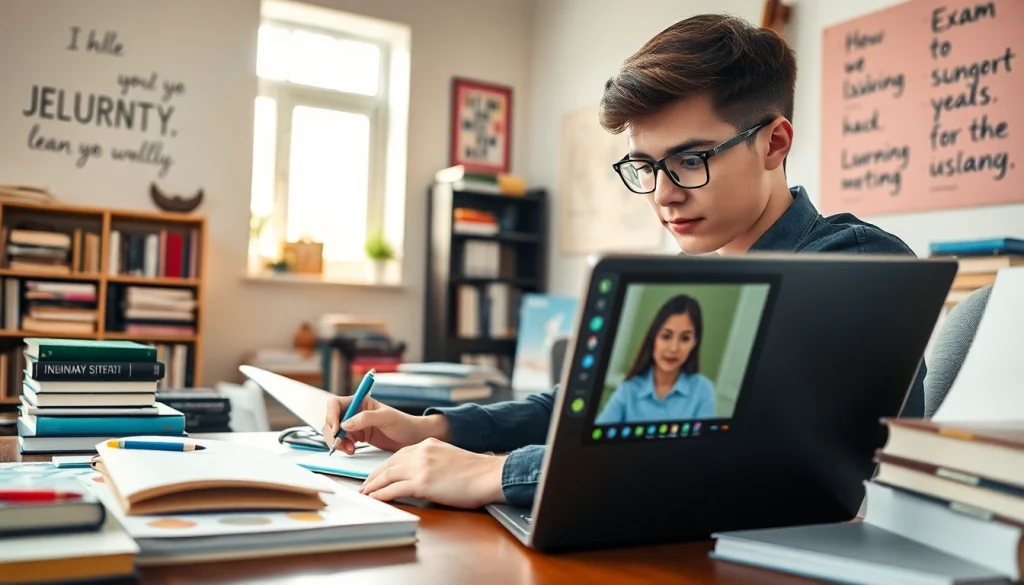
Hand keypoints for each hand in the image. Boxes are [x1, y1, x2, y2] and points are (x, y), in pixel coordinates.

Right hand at [322, 395, 449, 454]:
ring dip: (337, 442)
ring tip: (350, 450)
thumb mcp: (387, 418)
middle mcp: (355, 412)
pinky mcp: (357, 437)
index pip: (335, 404)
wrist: (414, 438)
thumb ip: (366, 418)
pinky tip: (352, 451)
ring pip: (334, 432)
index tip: (336, 430)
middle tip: (340, 444)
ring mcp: (355, 425)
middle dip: (332, 433)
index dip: (331, 416)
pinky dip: (343, 447)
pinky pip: (342, 441)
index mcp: (360, 402)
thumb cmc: (404, 424)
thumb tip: (345, 423)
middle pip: (331, 419)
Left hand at [359, 438, 506, 507]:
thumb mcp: (449, 458)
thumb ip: (432, 462)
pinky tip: (375, 498)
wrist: (488, 475)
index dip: (385, 466)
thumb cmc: (475, 472)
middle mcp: (420, 452)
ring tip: (364, 493)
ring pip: (387, 475)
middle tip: (365, 485)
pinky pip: (394, 489)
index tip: (377, 474)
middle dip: (374, 476)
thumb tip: (421, 476)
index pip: (399, 455)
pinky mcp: (422, 483)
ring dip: (373, 485)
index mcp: (427, 444)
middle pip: (389, 464)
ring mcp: (420, 467)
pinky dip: (381, 494)